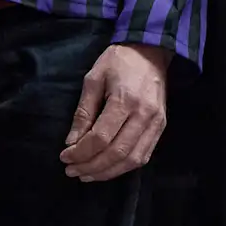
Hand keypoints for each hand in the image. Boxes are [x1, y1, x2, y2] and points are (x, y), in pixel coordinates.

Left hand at [62, 41, 170, 180]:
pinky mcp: (161, 127)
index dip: (80, 152)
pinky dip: (124, 167)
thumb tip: (72, 142)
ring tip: (87, 174)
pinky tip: (108, 169)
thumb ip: (83, 112)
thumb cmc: (118, 61)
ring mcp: (156, 123)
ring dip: (107, 172)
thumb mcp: (93, 79)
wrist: (151, 51)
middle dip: (91, 166)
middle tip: (71, 171)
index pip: (100, 138)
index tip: (64, 156)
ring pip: (132, 160)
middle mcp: (144, 115)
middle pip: (116, 153)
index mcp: (124, 100)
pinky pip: (144, 156)